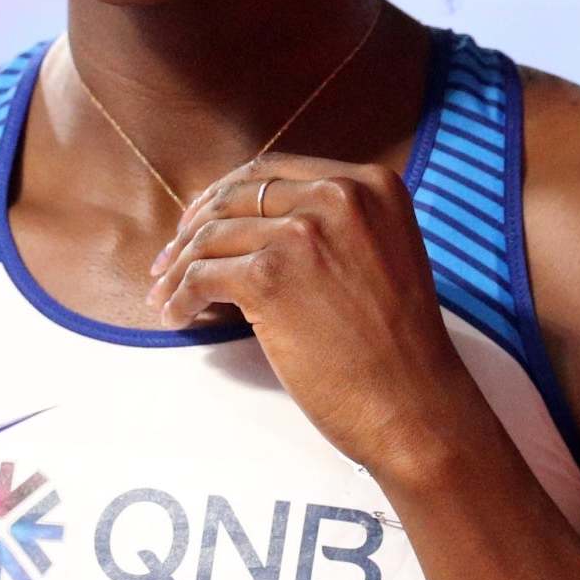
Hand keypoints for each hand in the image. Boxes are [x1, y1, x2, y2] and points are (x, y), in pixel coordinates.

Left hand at [145, 151, 492, 475]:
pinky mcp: (270, 276)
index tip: (199, 220)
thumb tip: (247, 224)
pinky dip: (179, 298)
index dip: (225, 195)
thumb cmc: (397, 348)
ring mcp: (302, 233)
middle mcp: (338, 195)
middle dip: (193, 229)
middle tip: (168, 261)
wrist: (415, 405)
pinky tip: (176, 317)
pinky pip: (202, 277)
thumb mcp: (380, 254)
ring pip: (211, 238)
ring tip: (164, 296)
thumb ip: (332, 226)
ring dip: (178, 270)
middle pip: (236, 198)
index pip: (273, 173)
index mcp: (369, 184)